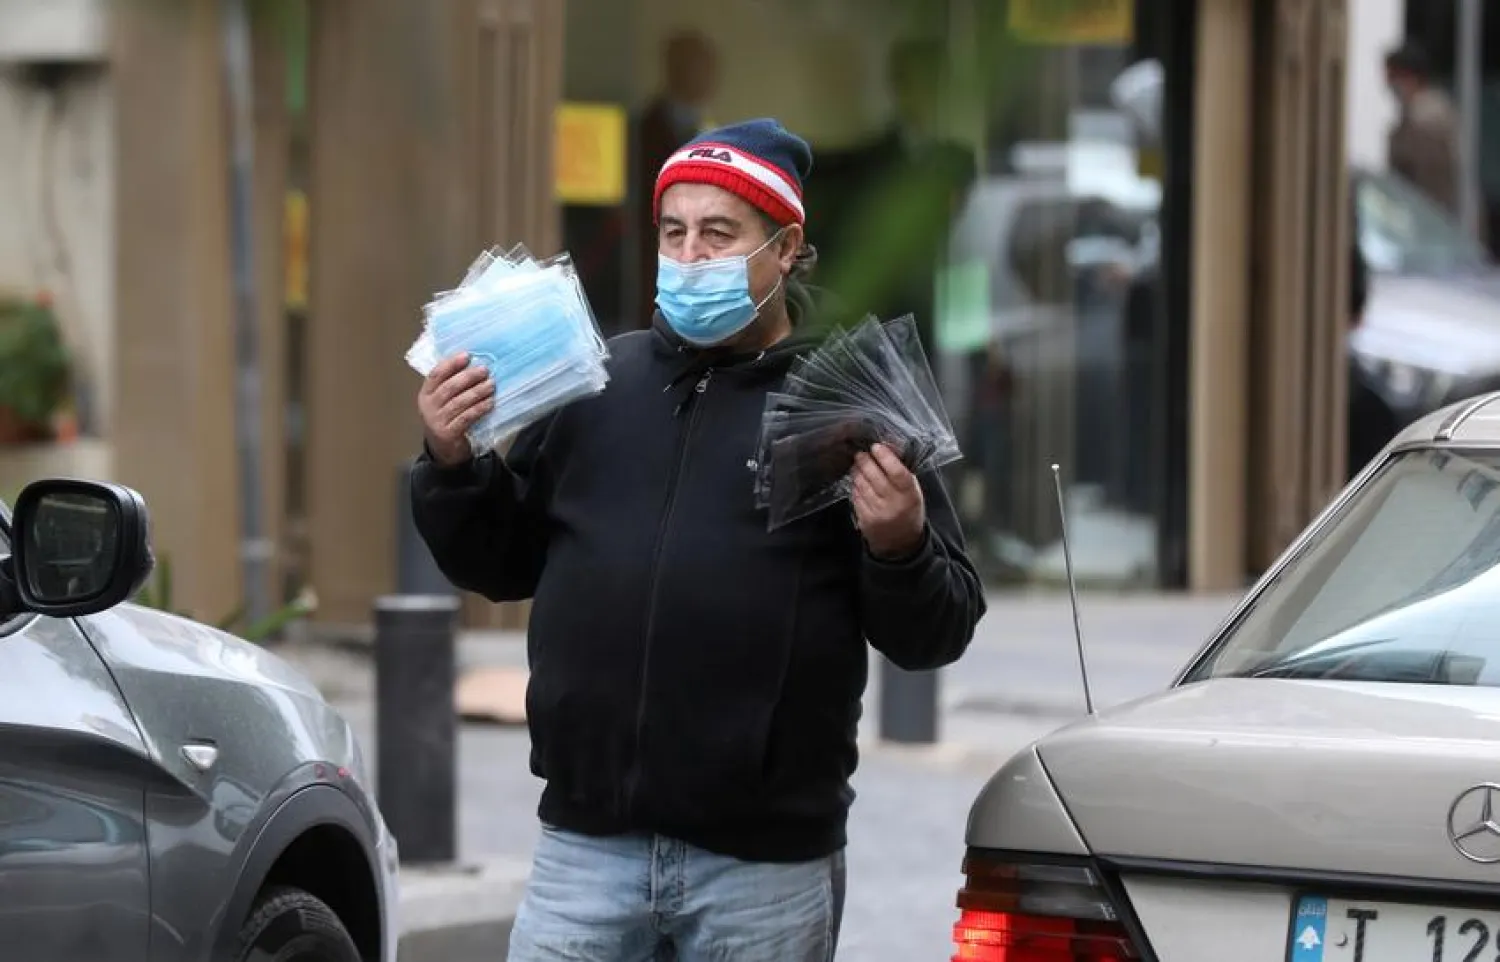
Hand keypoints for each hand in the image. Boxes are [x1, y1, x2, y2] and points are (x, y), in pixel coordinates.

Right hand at [417, 353, 494, 466]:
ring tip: (491, 385)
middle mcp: (428, 407)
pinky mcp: (448, 434)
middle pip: (449, 388)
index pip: (435, 375)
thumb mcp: (444, 402)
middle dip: (468, 377)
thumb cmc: (448, 419)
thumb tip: (474, 365)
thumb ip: (453, 386)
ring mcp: (437, 421)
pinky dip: (479, 409)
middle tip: (485, 370)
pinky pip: (466, 418)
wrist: (444, 451)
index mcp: (425, 394)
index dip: (451, 364)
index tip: (467, 355)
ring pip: (459, 402)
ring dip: (477, 392)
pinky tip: (490, 403)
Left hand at [851, 443, 925, 559]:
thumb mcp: (913, 491)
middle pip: (874, 476)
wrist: (901, 543)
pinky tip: (858, 482)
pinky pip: (856, 497)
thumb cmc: (908, 509)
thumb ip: (901, 471)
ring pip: (862, 485)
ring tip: (858, 465)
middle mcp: (894, 504)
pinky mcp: (865, 519)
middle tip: (861, 454)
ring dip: (857, 472)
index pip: (897, 472)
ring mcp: (878, 513)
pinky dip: (855, 486)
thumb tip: (887, 447)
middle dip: (865, 461)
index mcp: (910, 495)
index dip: (885, 457)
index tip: (876, 447)